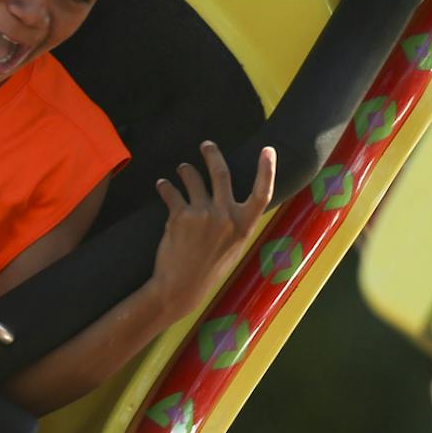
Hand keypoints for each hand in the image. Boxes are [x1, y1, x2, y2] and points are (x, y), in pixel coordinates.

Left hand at [150, 141, 275, 315]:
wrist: (180, 287)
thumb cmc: (208, 269)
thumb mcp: (233, 248)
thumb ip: (235, 223)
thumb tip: (234, 202)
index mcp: (244, 226)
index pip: (262, 193)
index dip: (267, 170)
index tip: (269, 150)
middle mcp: (226, 217)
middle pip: (221, 173)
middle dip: (212, 154)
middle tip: (206, 145)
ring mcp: (203, 214)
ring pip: (193, 178)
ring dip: (185, 170)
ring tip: (182, 169)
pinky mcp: (180, 216)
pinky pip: (171, 192)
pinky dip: (165, 186)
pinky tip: (162, 185)